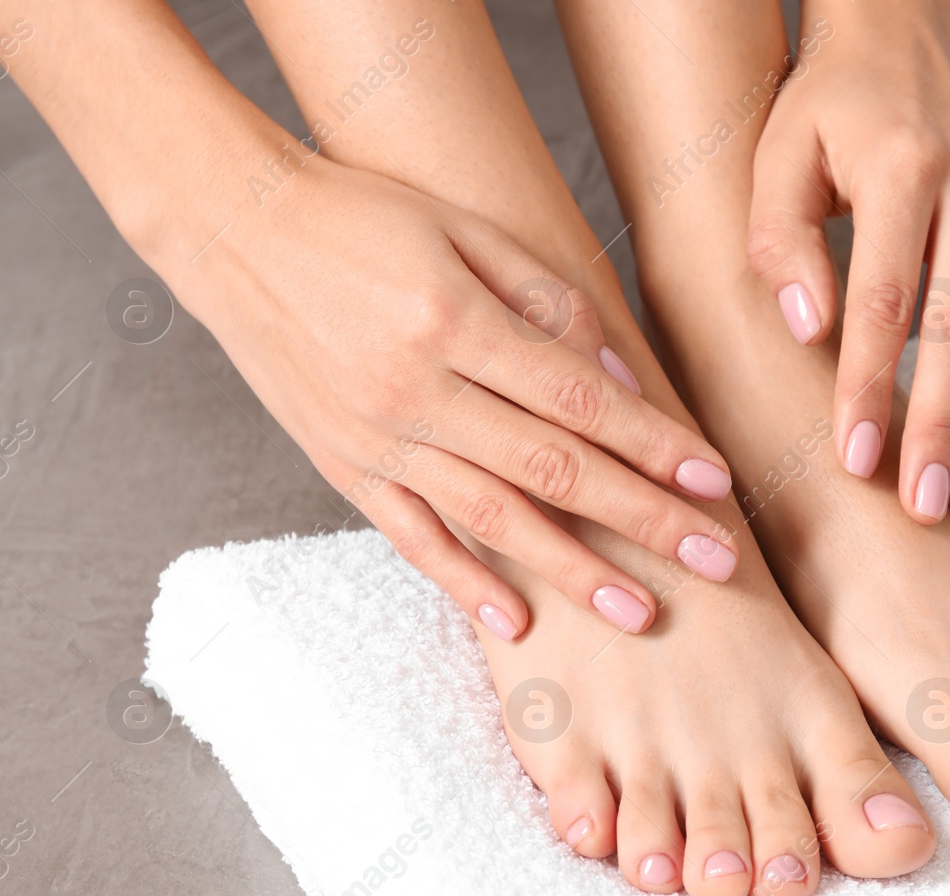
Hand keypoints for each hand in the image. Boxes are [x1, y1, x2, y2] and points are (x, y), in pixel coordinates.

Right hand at [166, 157, 739, 638]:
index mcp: (455, 321)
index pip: (580, 401)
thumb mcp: (463, 229)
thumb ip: (544, 300)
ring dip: (573, 571)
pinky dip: (464, 584)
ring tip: (640, 613)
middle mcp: (418, 390)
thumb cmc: (362, 216)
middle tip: (714, 563)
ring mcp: (377, 438)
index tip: (715, 482)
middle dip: (643, 520)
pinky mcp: (343, 467)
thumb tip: (615, 377)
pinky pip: (413, 538)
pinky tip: (518, 624)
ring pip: (493, 519)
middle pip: (554, 469)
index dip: (654, 445)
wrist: (235, 228)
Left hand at [747, 1, 949, 523]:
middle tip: (921, 504)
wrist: (904, 34)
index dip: (868, 385)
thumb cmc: (827, 101)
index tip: (854, 458)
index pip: (885, 300)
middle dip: (939, 424)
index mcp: (904, 166)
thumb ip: (782, 240)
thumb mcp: (778, 152)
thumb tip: (812, 331)